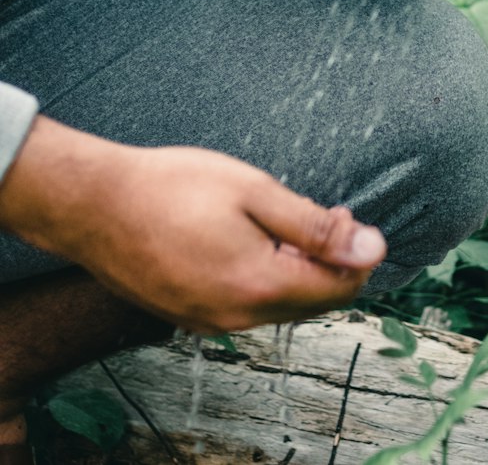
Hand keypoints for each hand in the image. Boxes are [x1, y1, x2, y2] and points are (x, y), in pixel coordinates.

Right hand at [0, 117, 385, 332]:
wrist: (94, 205)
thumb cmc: (172, 187)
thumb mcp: (255, 192)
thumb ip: (316, 226)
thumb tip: (372, 248)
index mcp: (260, 286)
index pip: (338, 289)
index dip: (356, 254)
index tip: (347, 215)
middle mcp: (236, 317)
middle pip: (311, 303)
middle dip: (329, 262)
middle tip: (324, 213)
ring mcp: (208, 322)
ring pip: (278, 306)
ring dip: (295, 269)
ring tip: (286, 220)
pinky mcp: (187, 315)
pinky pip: (244, 305)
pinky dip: (263, 277)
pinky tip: (250, 239)